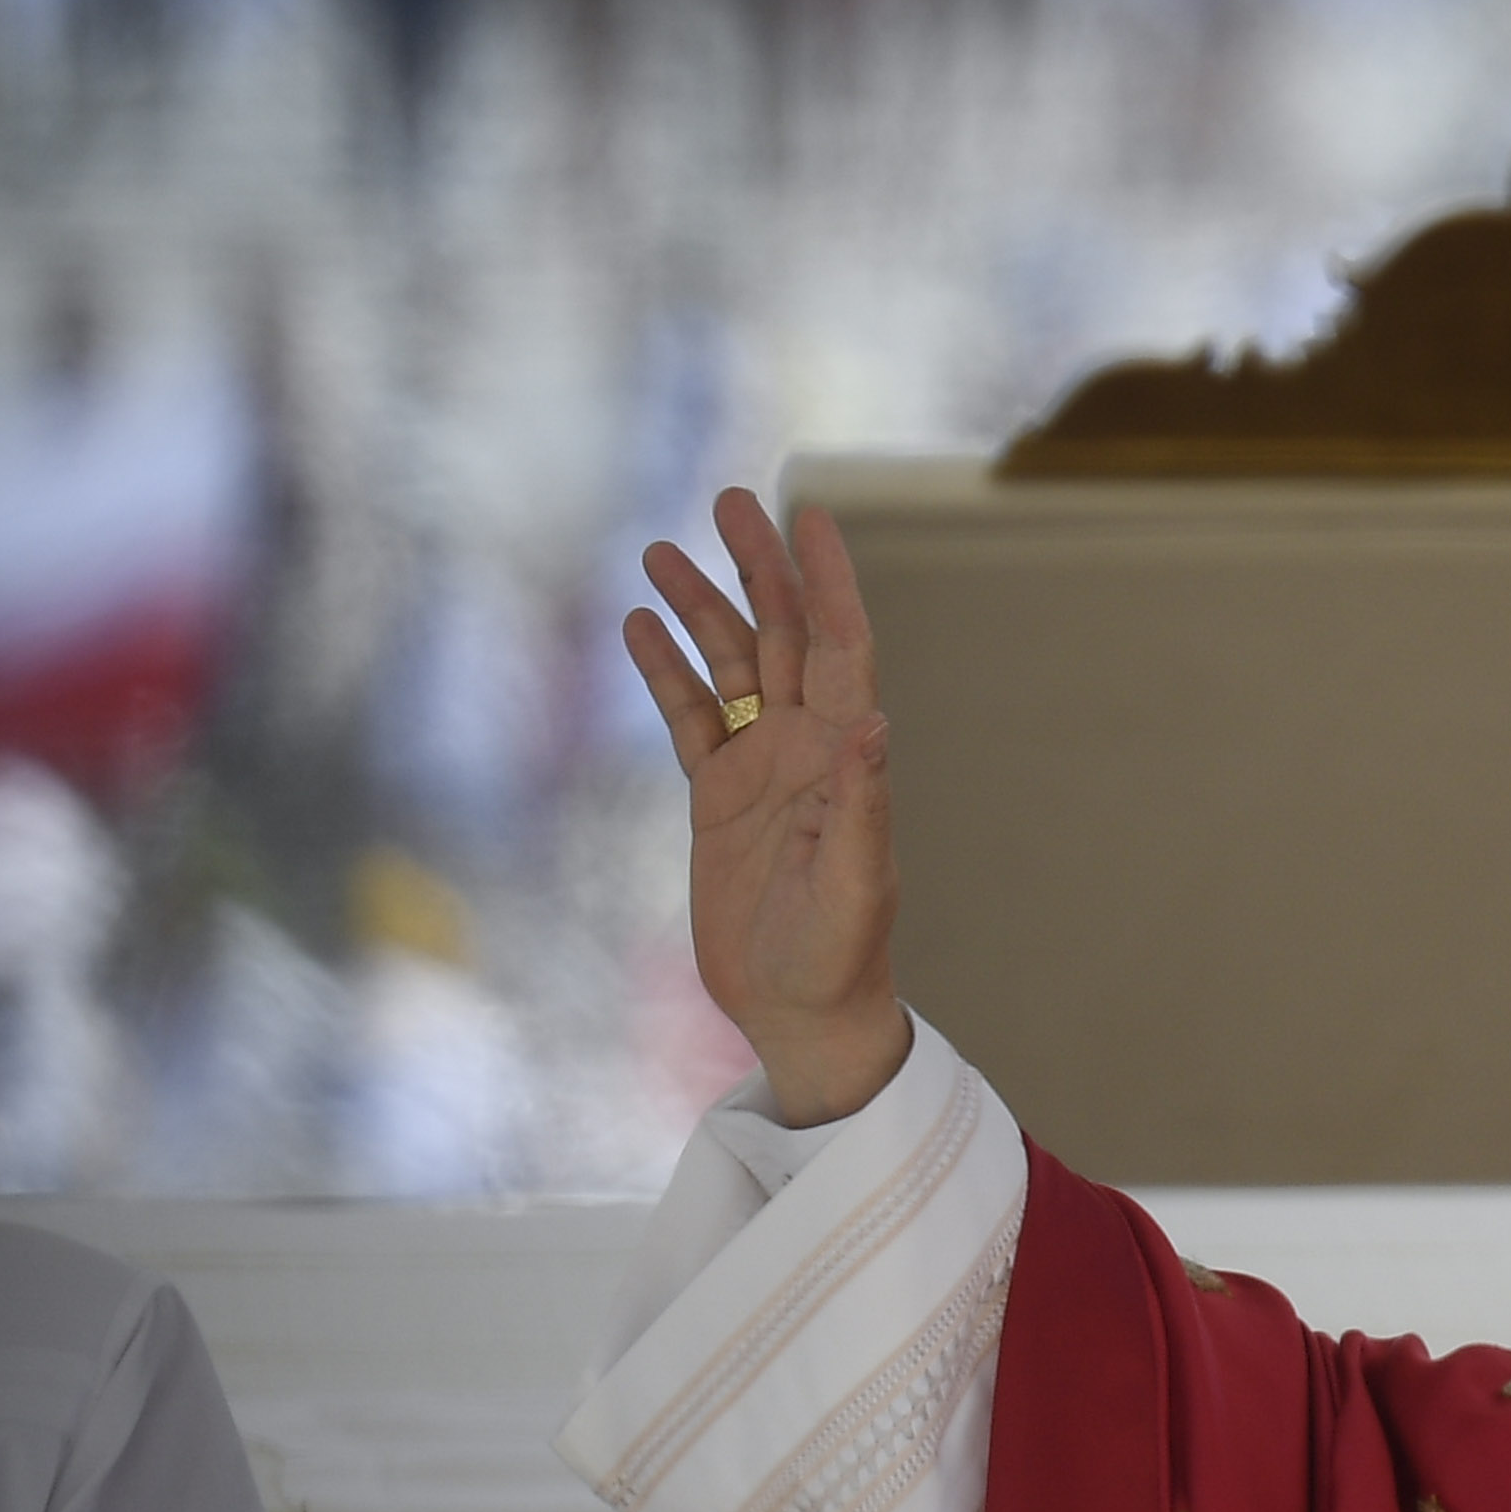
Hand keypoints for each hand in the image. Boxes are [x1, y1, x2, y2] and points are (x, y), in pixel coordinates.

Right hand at [625, 485, 908, 1127]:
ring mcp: (760, 766)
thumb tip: (871, 723)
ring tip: (658, 553)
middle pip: (781, 636)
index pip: (842, 647)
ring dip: (698, 609)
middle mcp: (807, 746)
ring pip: (729, 666)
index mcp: (847, 755)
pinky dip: (665, 671)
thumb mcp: (854, 882)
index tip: (810, 515)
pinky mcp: (716, 797)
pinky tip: (639, 626)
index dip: (829, 581)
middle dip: (757, 569)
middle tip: (727, 501)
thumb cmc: (840, 954)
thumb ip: (862, 802)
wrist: (798, 1010)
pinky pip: (689, 717)